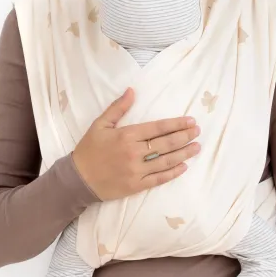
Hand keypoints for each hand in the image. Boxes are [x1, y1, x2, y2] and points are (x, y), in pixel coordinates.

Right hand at [72, 88, 200, 200]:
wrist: (77, 179)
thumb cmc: (88, 150)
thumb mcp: (99, 124)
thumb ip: (117, 108)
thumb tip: (132, 91)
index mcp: (127, 135)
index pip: (158, 128)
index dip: (177, 124)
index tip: (191, 121)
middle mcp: (135, 152)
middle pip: (166, 144)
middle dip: (185, 136)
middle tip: (197, 132)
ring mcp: (137, 171)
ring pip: (166, 161)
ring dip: (184, 153)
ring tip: (197, 147)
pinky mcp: (137, 185)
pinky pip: (159, 179)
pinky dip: (173, 173)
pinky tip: (184, 166)